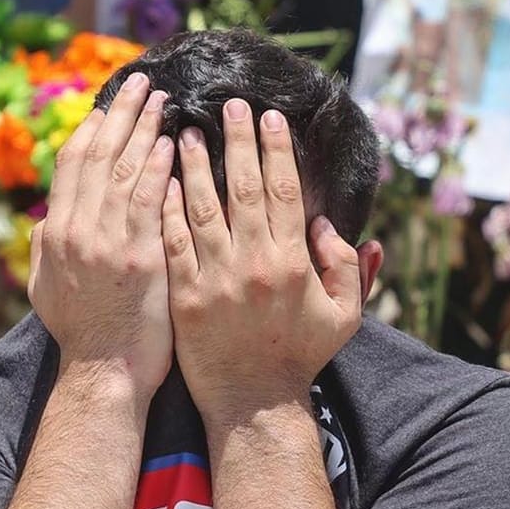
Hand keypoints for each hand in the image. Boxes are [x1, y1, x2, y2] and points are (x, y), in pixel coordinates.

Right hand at [28, 72, 176, 399]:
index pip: (71, 165)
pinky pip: (151, 200)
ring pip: (125, 170)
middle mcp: (77, 231)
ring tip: (163, 101)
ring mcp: (108, 242)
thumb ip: (45, 250)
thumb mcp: (46, 289)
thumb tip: (46, 221)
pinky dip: (160, 168)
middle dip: (121, 114)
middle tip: (142, 83)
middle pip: (99, 156)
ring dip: (145, 129)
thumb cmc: (82, 335)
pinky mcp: (141, 257)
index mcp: (56, 234)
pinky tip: (173, 144)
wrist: (104, 373)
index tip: (110, 104)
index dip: (91, 129)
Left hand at [163, 99, 366, 424]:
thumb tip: (331, 224)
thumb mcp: (344, 315)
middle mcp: (254, 263)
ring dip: (195, 165)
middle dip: (236, 141)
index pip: (283, 191)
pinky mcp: (184, 296)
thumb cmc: (299, 357)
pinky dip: (168, 209)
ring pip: (202, 208)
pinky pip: (174, 243)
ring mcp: (216, 279)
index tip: (268, 117)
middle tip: (228, 105)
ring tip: (185, 131)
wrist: (253, 403)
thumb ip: (348, 266)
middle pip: (242, 188)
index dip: (275, 150)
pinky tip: (161, 181)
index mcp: (294, 261)